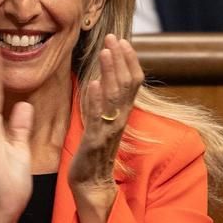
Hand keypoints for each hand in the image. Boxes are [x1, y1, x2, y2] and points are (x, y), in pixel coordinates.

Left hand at [70, 35, 143, 222]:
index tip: (122, 41)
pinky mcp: (94, 142)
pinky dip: (96, 100)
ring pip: (115, 98)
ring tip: (106, 53)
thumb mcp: (99, 121)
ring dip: (111, 73)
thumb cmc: (93, 152)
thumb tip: (100, 79)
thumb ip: (101, 102)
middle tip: (114, 38)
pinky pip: (98, 119)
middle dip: (121, 60)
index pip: (132, 82)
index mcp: (121, 114)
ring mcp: (108, 131)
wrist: (91, 184)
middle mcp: (119, 120)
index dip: (129, 61)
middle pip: (127, 85)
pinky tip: (93, 84)